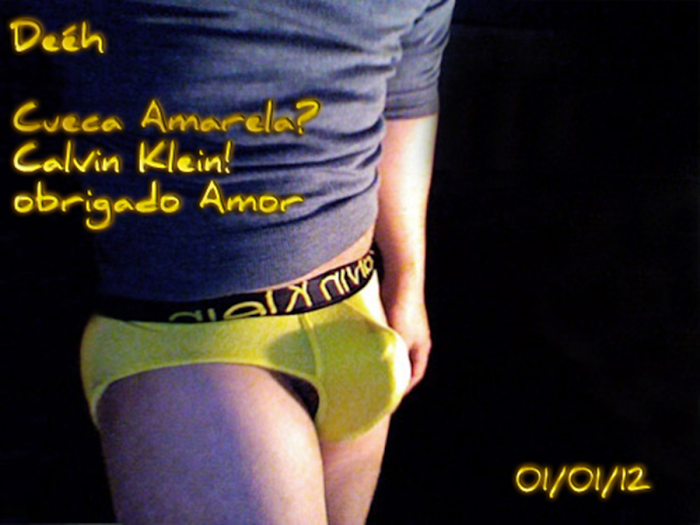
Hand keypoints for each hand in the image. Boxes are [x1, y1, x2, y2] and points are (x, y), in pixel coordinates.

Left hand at [380, 275, 431, 394]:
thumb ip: (392, 357)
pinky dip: (379, 341)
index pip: (416, 374)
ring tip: (369, 365)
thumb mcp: (398, 340)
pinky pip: (387, 335)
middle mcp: (417, 338)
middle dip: (394, 372)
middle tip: (377, 383)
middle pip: (406, 361)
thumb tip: (381, 373)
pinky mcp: (396, 315)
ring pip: (395, 347)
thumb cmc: (403, 311)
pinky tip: (366, 344)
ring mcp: (407, 326)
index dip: (405, 387)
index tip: (391, 397)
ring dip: (385, 355)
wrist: (401, 279)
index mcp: (422, 348)